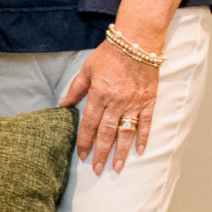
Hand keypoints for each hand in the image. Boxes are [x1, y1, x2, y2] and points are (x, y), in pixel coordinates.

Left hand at [62, 41, 161, 175]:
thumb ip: (76, 89)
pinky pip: (146, 123)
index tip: (81, 155)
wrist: (137, 42)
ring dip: (121, 152)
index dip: (84, 141)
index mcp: (99, 95)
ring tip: (117, 167)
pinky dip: (143, 138)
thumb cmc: (110, 55)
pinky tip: (139, 151)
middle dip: (100, 153)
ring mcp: (134, 103)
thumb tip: (63, 104)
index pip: (89, 124)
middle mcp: (117, 102)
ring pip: (126, 132)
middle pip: (106, 133)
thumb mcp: (87, 69)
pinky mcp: (149, 101)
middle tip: (97, 169)